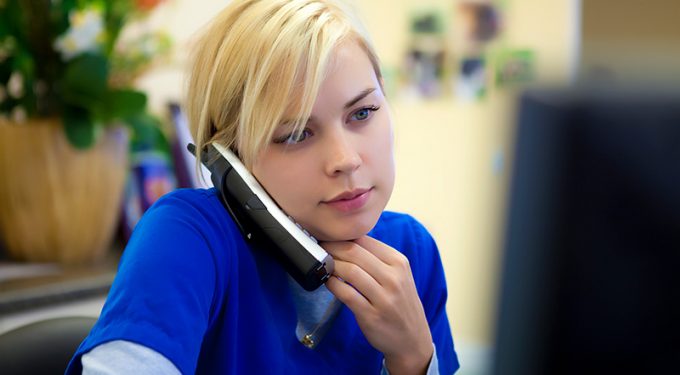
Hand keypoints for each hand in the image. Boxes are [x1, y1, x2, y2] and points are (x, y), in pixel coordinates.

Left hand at [322, 236, 433, 374]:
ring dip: (330, 265)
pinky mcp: (371, 315)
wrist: (413, 339)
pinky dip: (332, 285)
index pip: (365, 240)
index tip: (327, 238)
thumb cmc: (400, 303)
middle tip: (318, 248)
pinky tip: (328, 282)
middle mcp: (394, 278)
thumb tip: (346, 240)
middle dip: (331, 247)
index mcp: (399, 262)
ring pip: (350, 271)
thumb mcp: (398, 275)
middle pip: (354, 252)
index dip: (341, 237)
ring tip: (322, 265)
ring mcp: (384, 298)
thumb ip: (377, 258)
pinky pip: (346, 294)